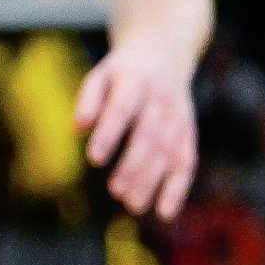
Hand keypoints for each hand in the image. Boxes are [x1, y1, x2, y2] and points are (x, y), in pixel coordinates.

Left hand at [76, 42, 199, 219]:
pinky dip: (177, 188)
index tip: (93, 159)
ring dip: (153, 181)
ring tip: (132, 206)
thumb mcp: (101, 74)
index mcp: (135, 81)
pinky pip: (186, 162)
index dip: (110, 133)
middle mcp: (161, 99)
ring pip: (169, 152)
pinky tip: (164, 212)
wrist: (164, 52)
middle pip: (150, 135)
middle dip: (134, 165)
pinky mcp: (188, 132)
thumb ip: (88, 99)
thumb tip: (76, 128)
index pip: (122, 108)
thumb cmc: (123, 71)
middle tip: (116, 192)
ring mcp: (178, 116)